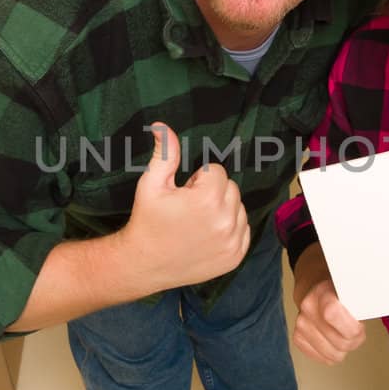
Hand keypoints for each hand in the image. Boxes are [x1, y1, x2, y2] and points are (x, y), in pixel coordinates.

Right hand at [120, 123, 249, 290]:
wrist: (145, 264)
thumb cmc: (147, 221)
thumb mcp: (152, 184)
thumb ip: (165, 154)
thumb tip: (163, 125)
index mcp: (208, 200)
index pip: (216, 172)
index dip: (197, 180)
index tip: (183, 194)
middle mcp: (226, 221)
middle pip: (231, 188)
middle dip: (212, 192)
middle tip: (189, 208)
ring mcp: (233, 242)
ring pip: (239, 208)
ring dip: (222, 210)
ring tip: (197, 222)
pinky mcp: (235, 257)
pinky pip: (243, 229)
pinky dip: (229, 229)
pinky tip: (207, 235)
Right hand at [291, 244, 365, 364]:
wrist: (314, 283)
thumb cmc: (340, 288)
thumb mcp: (353, 285)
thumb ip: (363, 297)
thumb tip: (387, 303)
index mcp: (322, 291)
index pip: (332, 314)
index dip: (352, 327)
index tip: (360, 324)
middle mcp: (308, 307)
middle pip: (340, 342)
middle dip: (354, 339)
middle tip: (356, 328)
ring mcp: (301, 323)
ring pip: (333, 355)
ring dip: (344, 347)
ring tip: (344, 332)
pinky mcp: (297, 337)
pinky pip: (323, 358)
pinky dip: (332, 352)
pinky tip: (333, 338)